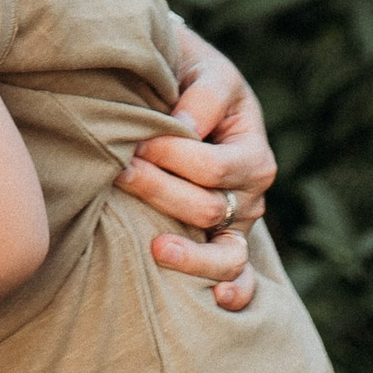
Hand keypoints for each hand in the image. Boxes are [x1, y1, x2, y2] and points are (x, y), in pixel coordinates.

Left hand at [118, 24, 275, 315]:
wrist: (185, 89)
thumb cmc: (193, 79)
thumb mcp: (207, 72)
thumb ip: (202, 96)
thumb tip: (182, 127)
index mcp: (252, 151)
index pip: (212, 169)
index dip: (171, 158)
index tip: (132, 141)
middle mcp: (251, 194)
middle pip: (207, 209)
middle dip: (159, 193)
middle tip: (120, 172)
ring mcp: (238, 224)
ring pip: (224, 255)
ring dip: (188, 253)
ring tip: (156, 249)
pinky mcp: (223, 243)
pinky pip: (237, 276)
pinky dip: (234, 292)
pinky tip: (215, 300)